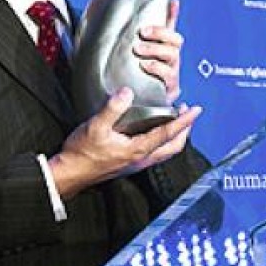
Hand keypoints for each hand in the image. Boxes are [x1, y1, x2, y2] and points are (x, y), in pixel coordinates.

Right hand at [49, 87, 201, 197]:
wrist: (70, 173)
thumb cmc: (82, 154)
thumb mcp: (95, 126)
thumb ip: (113, 108)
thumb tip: (127, 92)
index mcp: (138, 149)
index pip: (168, 133)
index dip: (184, 121)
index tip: (195, 110)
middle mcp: (141, 159)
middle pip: (174, 147)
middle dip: (185, 130)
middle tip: (188, 114)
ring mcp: (136, 163)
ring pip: (165, 151)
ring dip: (174, 136)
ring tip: (175, 119)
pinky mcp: (129, 163)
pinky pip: (154, 152)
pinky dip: (162, 140)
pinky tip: (153, 131)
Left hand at [133, 0, 182, 103]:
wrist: (133, 109)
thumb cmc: (132, 80)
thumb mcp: (129, 57)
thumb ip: (130, 41)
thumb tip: (124, 17)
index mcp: (163, 49)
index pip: (171, 27)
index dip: (173, 14)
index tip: (173, 1)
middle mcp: (170, 60)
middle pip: (176, 41)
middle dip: (160, 34)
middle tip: (143, 33)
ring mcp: (171, 73)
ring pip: (172, 56)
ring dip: (156, 50)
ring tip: (139, 50)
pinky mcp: (169, 89)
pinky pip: (169, 76)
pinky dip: (157, 68)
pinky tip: (145, 65)